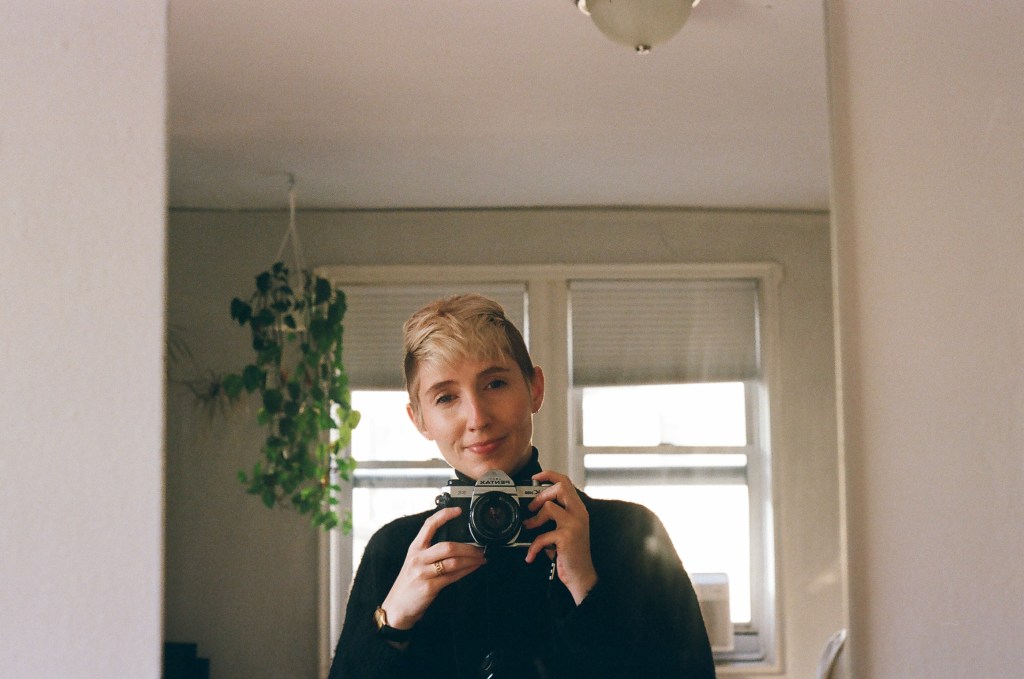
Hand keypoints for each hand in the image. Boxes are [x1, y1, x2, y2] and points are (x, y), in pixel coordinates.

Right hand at [381, 507, 485, 629]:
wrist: (396, 608)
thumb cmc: (408, 585)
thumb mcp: (414, 563)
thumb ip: (430, 553)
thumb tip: (455, 546)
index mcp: (415, 549)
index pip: (429, 525)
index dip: (444, 515)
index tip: (458, 511)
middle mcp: (418, 558)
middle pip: (447, 546)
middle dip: (468, 547)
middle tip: (480, 548)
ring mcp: (423, 573)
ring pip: (453, 562)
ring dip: (471, 560)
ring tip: (481, 559)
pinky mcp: (429, 587)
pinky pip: (452, 576)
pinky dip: (466, 571)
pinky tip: (473, 568)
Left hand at [522, 470, 598, 604]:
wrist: (581, 576)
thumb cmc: (570, 554)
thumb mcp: (564, 531)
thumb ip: (553, 519)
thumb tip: (531, 511)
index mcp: (578, 509)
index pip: (566, 482)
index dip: (549, 475)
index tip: (535, 477)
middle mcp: (579, 514)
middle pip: (560, 487)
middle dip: (541, 495)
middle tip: (532, 508)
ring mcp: (574, 524)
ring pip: (549, 507)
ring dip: (534, 519)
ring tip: (529, 528)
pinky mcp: (566, 537)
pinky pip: (542, 536)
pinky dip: (533, 547)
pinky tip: (531, 555)